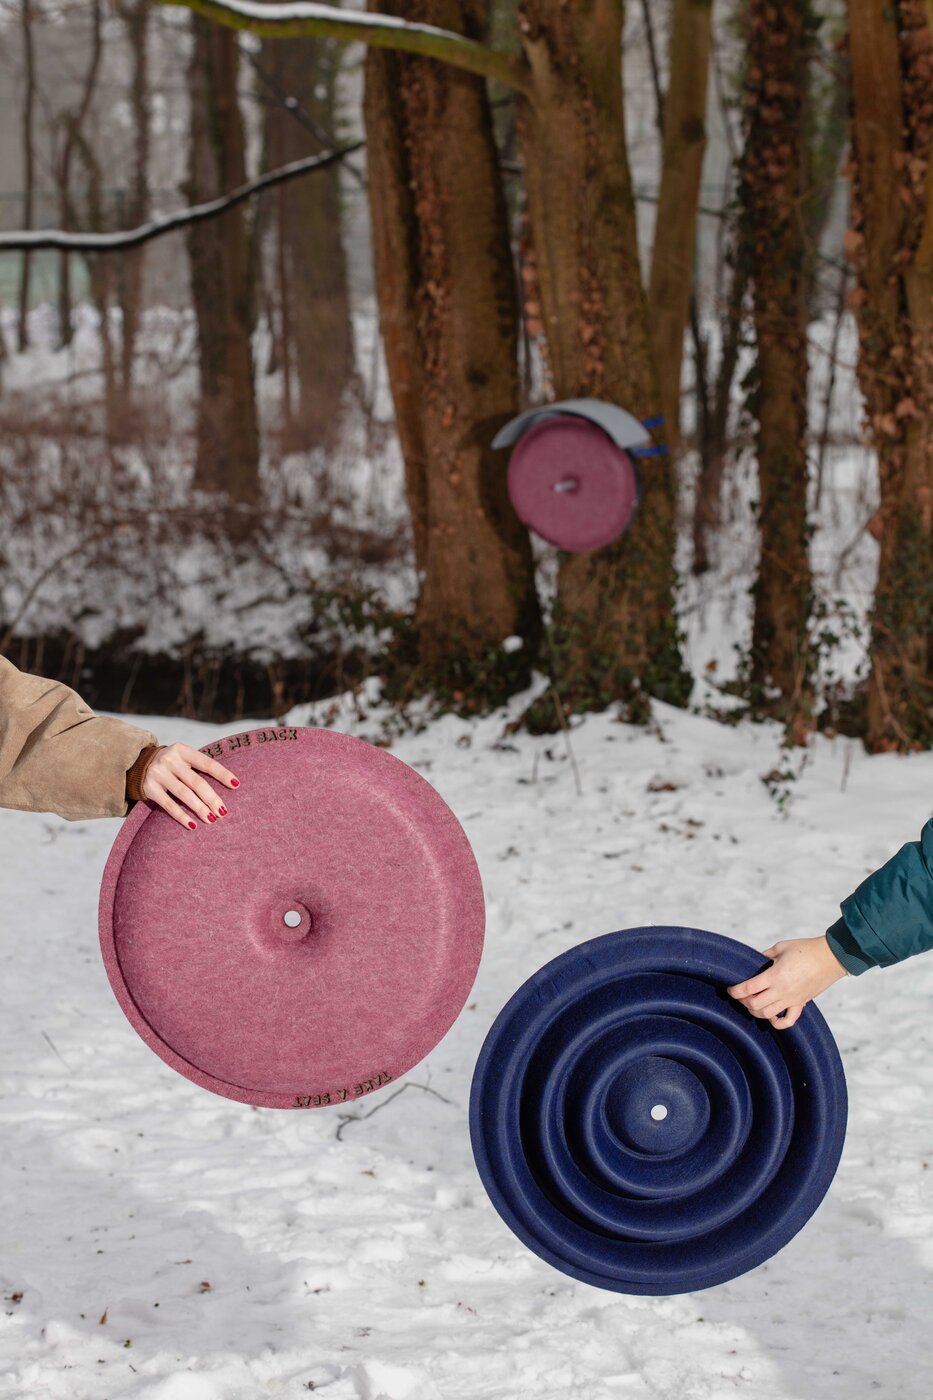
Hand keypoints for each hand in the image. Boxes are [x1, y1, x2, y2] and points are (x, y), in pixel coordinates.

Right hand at [141, 742, 239, 830]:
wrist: (137, 764)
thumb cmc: (171, 764)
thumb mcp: (182, 759)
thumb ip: (198, 767)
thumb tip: (229, 784)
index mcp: (182, 750)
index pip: (206, 763)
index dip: (222, 774)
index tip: (236, 785)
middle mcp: (169, 760)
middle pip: (196, 782)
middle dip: (212, 798)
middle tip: (223, 811)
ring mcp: (158, 774)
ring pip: (184, 794)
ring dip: (199, 808)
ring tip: (211, 819)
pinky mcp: (149, 788)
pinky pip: (168, 805)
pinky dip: (181, 816)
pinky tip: (192, 825)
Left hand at [727, 936, 847, 1029]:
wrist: (831, 957)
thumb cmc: (805, 949)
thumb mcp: (781, 947)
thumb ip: (765, 955)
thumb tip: (755, 960)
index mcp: (775, 975)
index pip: (748, 988)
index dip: (735, 991)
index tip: (729, 989)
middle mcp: (782, 990)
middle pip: (755, 1005)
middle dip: (743, 1001)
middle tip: (740, 995)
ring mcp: (792, 999)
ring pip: (768, 1015)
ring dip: (755, 1011)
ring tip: (752, 1003)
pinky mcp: (801, 1003)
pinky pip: (788, 1020)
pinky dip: (777, 1023)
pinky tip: (771, 1017)